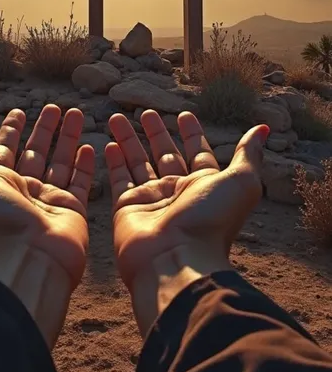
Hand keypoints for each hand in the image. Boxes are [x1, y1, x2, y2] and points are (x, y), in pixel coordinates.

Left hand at [0, 105, 94, 345]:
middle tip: (54, 106)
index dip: (11, 130)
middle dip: (44, 129)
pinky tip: (90, 145)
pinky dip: (85, 164)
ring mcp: (48, 201)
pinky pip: (80, 182)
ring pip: (60, 162)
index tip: (18, 111)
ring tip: (77, 112)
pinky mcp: (72, 210)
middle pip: (35, 152)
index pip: (5, 150)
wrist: (26, 258)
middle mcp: (22, 191)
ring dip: (68, 137)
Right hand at [106, 110, 268, 333]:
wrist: (176, 260)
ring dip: (129, 140)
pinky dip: (114, 161)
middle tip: (146, 112)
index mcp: (205, 186)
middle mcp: (177, 192)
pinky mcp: (127, 208)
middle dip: (156, 133)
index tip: (184, 114)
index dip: (192, 134)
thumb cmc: (211, 221)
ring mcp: (151, 200)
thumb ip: (248, 154)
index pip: (197, 153)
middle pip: (165, 155)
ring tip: (117, 117)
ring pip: (138, 162)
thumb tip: (263, 129)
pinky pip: (120, 179)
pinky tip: (108, 143)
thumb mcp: (240, 182)